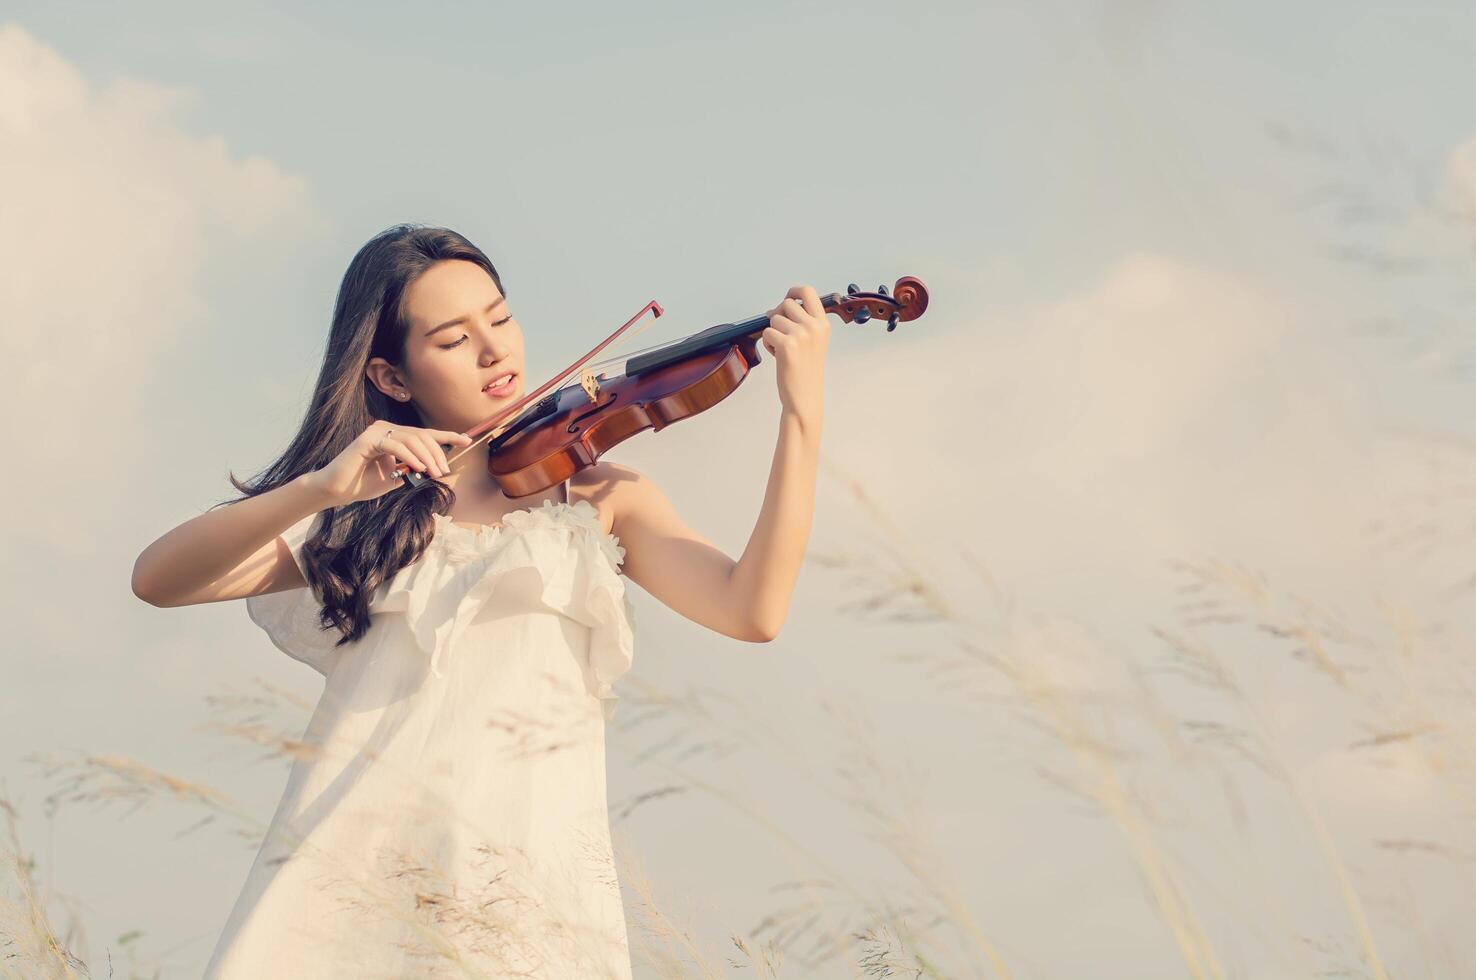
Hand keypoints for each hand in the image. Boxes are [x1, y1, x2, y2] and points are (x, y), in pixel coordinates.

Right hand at [305, 420, 471, 505]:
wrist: (337, 490)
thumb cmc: (364, 484)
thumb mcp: (396, 477)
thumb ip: (413, 469)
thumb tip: (436, 468)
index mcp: (395, 435)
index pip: (425, 434)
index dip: (447, 436)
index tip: (466, 440)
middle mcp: (386, 429)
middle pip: (421, 436)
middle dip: (437, 453)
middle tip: (443, 471)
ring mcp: (376, 431)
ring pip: (411, 439)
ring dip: (426, 457)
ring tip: (434, 472)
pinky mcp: (367, 439)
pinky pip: (395, 445)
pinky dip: (409, 457)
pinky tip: (417, 468)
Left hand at [762, 284, 828, 425]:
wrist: (804, 396)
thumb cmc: (806, 371)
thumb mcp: (813, 341)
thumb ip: (803, 321)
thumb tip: (780, 306)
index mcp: (823, 324)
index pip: (808, 292)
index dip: (794, 291)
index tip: (788, 297)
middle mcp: (814, 326)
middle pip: (786, 303)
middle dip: (778, 316)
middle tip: (781, 333)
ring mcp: (801, 335)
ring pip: (774, 318)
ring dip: (773, 332)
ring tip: (782, 349)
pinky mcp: (787, 345)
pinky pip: (767, 333)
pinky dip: (768, 344)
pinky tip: (778, 356)